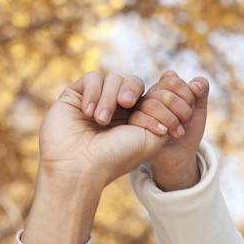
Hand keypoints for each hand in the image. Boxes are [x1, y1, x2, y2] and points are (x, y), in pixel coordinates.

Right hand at [37, 70, 167, 191]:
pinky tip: (87, 113)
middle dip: (132, 90)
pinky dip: (93, 93)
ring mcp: (96, 101)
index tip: (154, 119)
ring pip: (113, 79)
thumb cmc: (115, 157)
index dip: (156, 99)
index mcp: (136, 120)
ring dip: (109, 98)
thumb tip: (167, 94)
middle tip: (126, 104)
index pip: (152, 95)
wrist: (79, 166)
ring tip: (101, 121)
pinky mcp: (76, 95)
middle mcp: (117, 110)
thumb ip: (165, 117)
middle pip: (134, 82)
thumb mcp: (151, 140)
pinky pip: (92, 78)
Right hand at [129, 70, 208, 189]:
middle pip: (164, 93)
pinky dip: (156, 126)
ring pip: (152, 105)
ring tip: (180, 132)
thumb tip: (195, 84)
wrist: (178, 155)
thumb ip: (201, 90)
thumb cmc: (187, 130)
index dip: (187, 94)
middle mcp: (150, 95)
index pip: (173, 81)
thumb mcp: (199, 109)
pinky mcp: (133, 124)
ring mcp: (140, 108)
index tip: (193, 109)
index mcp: (164, 87)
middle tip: (187, 121)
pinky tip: (165, 134)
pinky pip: (139, 118)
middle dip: (182, 109)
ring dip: (171, 120)